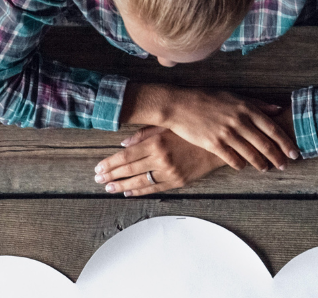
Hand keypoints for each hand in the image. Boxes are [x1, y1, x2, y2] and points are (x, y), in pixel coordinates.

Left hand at [94, 126, 225, 195]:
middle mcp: (161, 158)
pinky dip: (140, 191)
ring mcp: (170, 172)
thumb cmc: (192, 131)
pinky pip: (154, 189)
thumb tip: (123, 143)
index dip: (110, 164)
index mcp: (156, 142)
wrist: (219, 144)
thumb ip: (144, 134)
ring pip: (140, 182)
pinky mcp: (178, 181)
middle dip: (111, 175)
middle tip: (98, 179)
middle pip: (129, 170)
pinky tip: (128, 192)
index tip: (98, 168)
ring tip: (109, 188)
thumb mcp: (167, 126)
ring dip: (121, 186)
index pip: (126, 156)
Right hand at [130, 84, 297, 172]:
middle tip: (285, 166)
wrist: (179, 105)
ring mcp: (226, 133)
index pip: (272, 129)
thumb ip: (256, 103)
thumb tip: (277, 108)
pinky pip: (232, 159)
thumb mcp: (233, 95)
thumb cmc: (206, 98)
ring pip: (251, 153)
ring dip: (261, 163)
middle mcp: (239, 121)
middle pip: (265, 144)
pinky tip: (243, 166)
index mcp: (246, 108)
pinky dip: (240, 164)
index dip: (285, 142)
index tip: (294, 152)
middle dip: (278, 157)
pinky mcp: (214, 144)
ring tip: (266, 168)